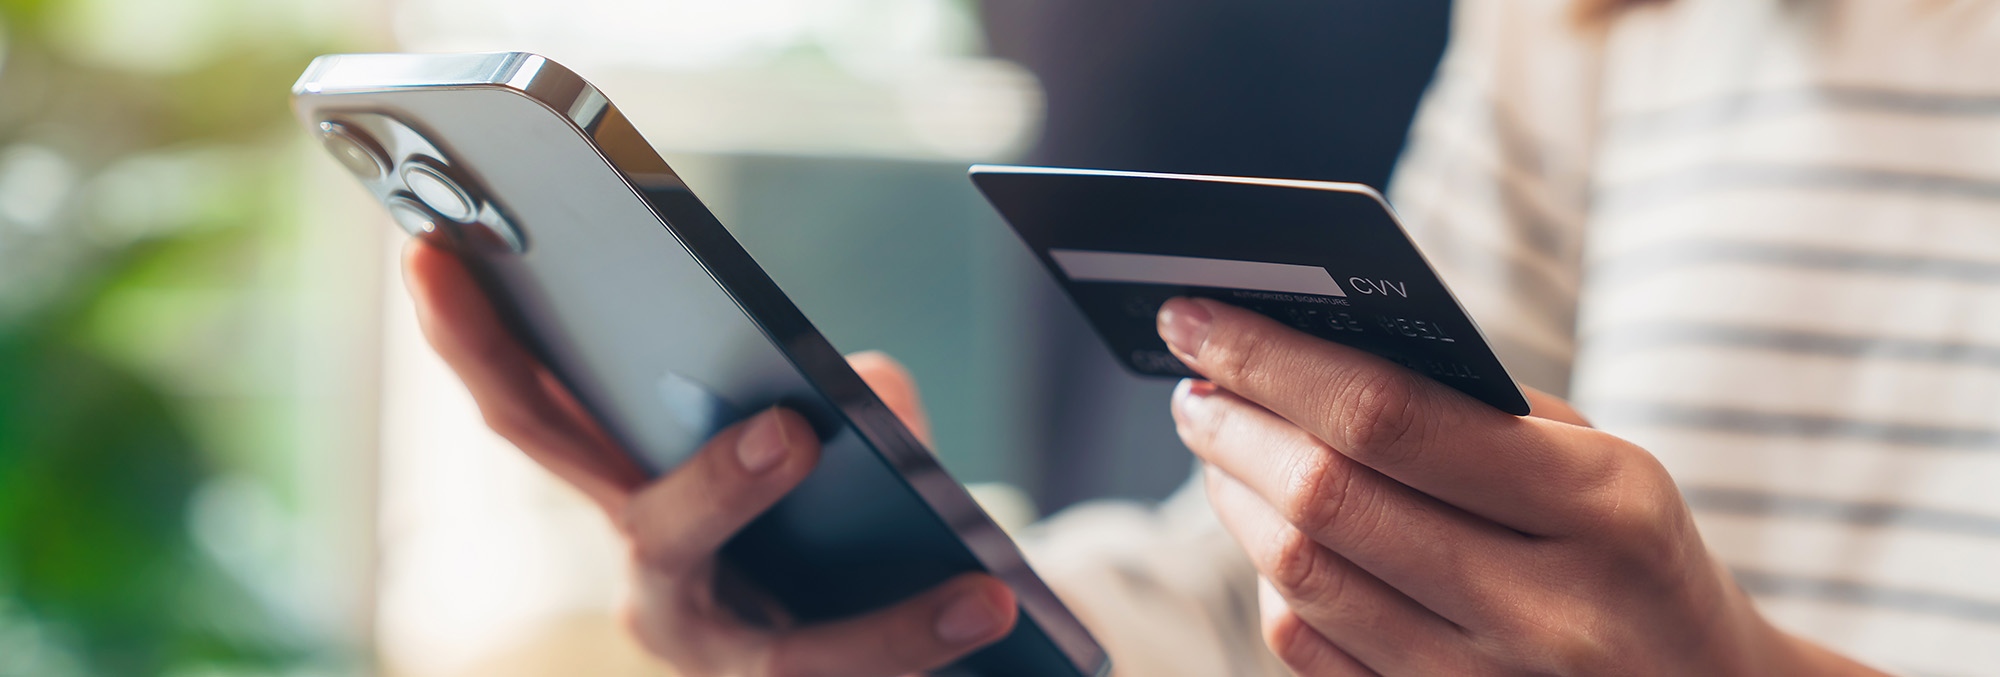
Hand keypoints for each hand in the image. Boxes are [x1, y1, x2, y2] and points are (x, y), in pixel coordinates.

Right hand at [403, 240, 1017, 675]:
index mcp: (629, 488)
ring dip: (877, 627)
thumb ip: (855, 400)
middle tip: (793, 435)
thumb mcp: (841, 437)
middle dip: (717, 490)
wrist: (891, 636)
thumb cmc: (830, 512)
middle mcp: (657, 582)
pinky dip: (927, 648)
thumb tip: (868, 391)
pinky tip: (998, 606)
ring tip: (975, 588)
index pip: (532, 410)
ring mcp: (720, 658)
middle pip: (653, 535)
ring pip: (783, 660)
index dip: (471, 341)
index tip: (432, 252)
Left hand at [1156, 297, 1883, 675]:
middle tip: (1192, 382)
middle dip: (1234, 427)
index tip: (1199, 317)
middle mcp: (1544, 607)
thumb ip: (1472, 410)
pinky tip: (1267, 532)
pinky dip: (1271, 580)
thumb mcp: (1603, 462)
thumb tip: (1302, 349)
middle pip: (1328, 501)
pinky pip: (1310, 650)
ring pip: (1303, 579)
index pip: (1388, 417)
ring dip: (1235, 499)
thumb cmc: (1635, 551)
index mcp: (1601, 504)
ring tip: (1216, 443)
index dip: (1272, 361)